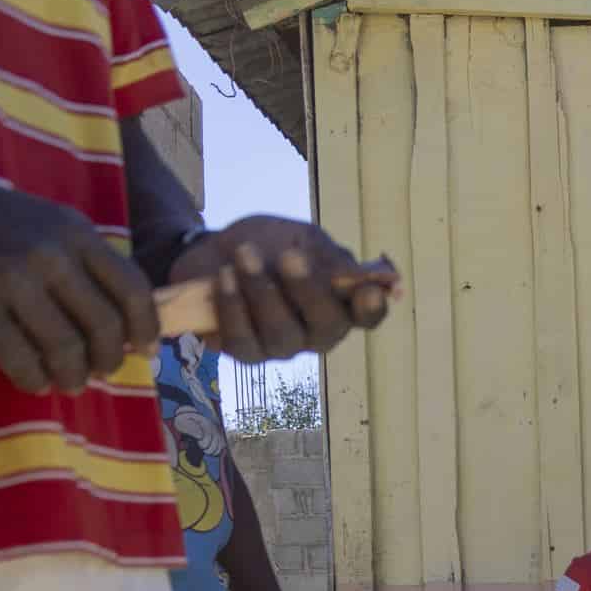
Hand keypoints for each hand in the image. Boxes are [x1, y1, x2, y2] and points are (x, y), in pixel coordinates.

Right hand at [0, 185, 156, 393]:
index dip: (146, 329)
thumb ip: (90, 265)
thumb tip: (132, 327)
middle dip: (110, 358)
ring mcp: (11, 278)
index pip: (133, 289)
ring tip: (71, 383)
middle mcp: (49, 254)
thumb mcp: (54, 228)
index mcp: (76, 233)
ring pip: (65, 347)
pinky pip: (20, 358)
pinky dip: (34, 379)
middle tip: (103, 371)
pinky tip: (37, 382)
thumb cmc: (1, 226)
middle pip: (104, 325)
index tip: (147, 350)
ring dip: (74, 376)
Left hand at [172, 218, 394, 362]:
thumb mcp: (301, 239)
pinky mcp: (246, 352)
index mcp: (341, 304)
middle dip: (309, 290)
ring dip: (262, 292)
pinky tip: (224, 276)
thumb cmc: (268, 245)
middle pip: (328, 326)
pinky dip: (232, 306)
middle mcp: (318, 333)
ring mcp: (283, 346)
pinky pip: (242, 340)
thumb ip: (331, 258)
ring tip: (244, 255)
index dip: (372, 308)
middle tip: (290, 256)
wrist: (213, 250)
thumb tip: (377, 275)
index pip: (368, 316)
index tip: (368, 290)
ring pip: (282, 333)